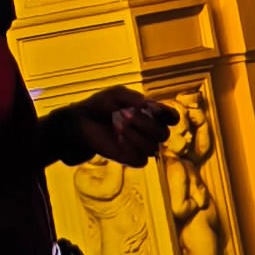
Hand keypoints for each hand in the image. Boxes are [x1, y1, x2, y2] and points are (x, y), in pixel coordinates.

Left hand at [51, 87, 175, 165]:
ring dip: (136, 137)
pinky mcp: (132, 158)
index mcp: (150, 113)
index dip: (170, 116)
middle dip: (146, 124)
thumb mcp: (116, 94)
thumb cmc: (101, 105)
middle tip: (126, 115)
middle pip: (164, 134)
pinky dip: (130, 149)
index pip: (171, 117)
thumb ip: (133, 98)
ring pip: (153, 148)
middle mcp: (149, 131)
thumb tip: (147, 104)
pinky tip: (118, 140)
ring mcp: (141, 146)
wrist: (83, 122)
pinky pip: (141, 159)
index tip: (158, 112)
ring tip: (119, 127)